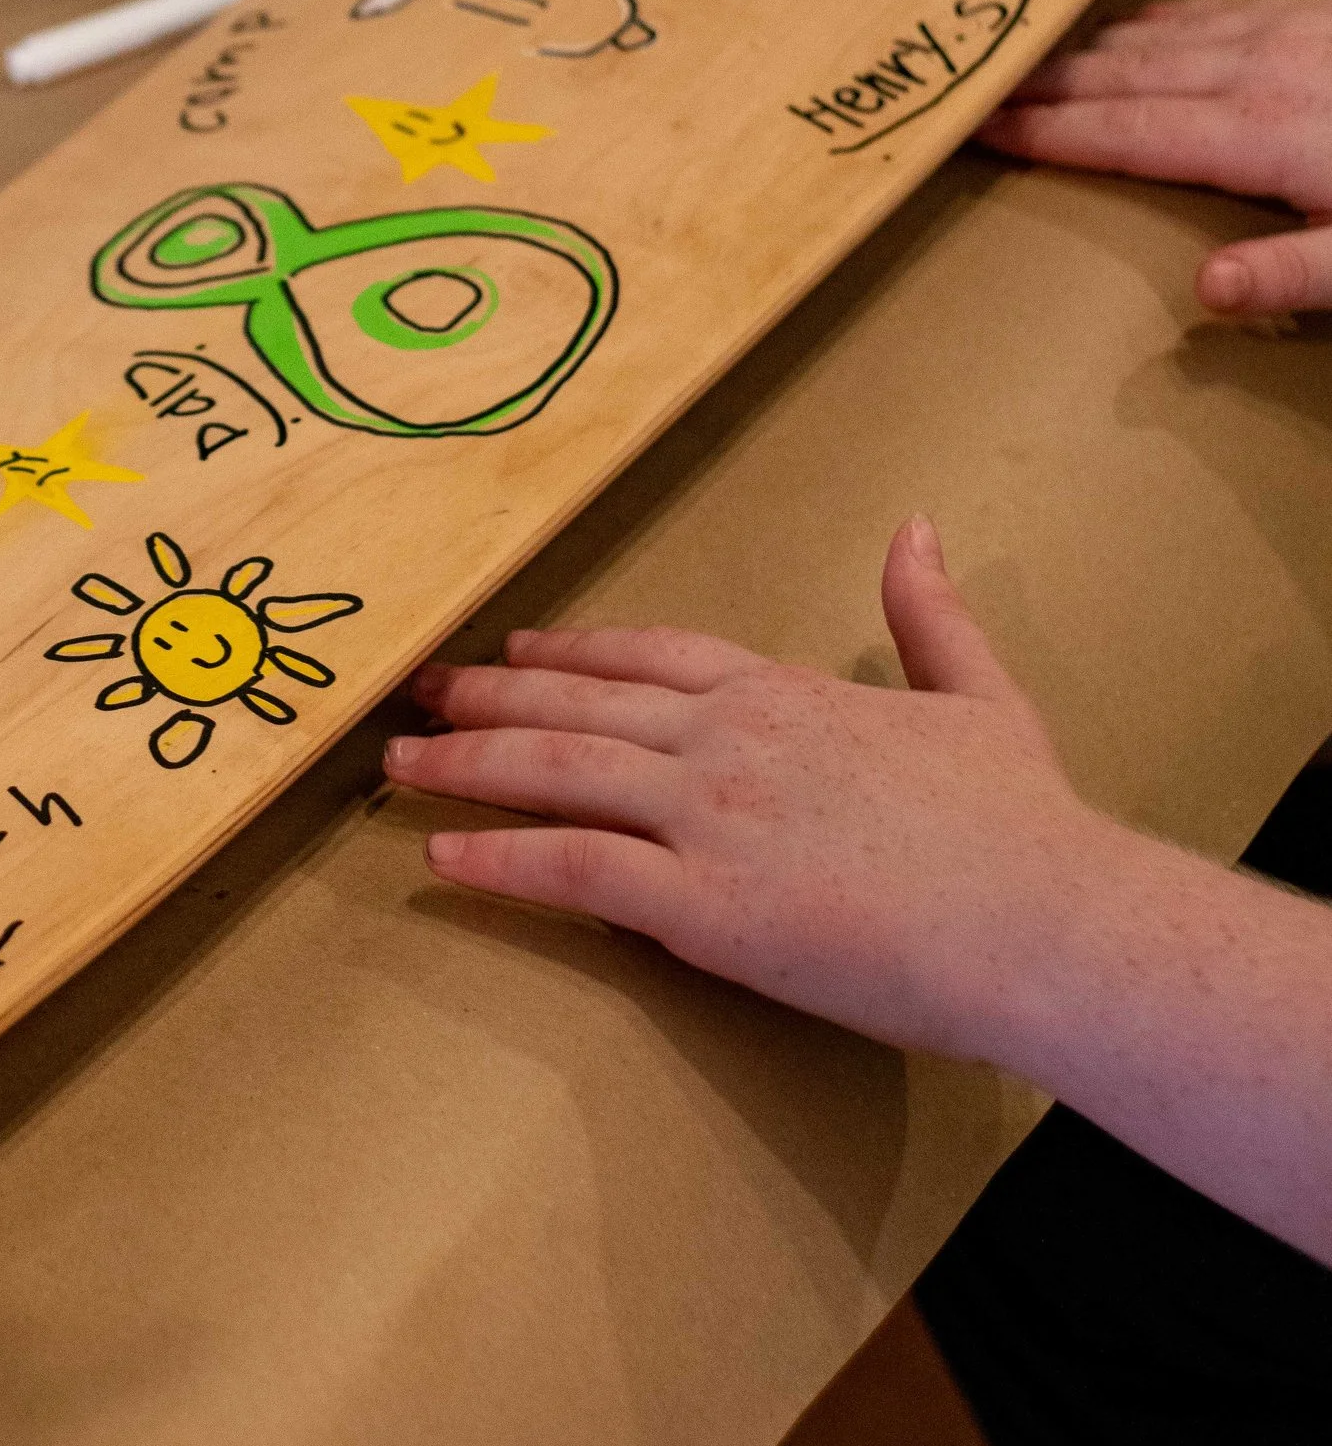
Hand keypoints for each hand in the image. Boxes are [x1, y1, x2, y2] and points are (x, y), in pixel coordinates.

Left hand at [388, 519, 1121, 1061]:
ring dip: (467, 764)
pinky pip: (573, 870)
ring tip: (399, 762)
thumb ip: (929, 612)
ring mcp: (710, 816)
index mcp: (787, 694)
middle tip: (421, 692)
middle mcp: (730, 739)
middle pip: (580, 703)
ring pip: (556, 772)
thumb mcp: (979, 693)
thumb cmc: (1023, 826)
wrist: (1046, 918)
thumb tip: (917, 527)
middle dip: (490, 695)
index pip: (652, 656)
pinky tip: (442, 857)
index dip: (576, 651)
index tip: (518, 648)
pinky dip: (499, 860)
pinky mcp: (703, 904)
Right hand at [983, 0, 1331, 314]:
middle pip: (1123, 75)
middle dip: (1044, 84)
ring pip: (1157, 36)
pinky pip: (1206, 9)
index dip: (1050, 132)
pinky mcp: (1304, 12)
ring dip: (1087, 51)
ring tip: (1030, 62)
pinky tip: (1130, 28)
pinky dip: (1150, 21)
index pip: (1128, 132)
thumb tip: (1208, 289)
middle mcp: (1255, 70)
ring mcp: (1279, 30)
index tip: (984, 128)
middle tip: (977, 89)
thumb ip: (1290, 273)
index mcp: (1260, 134)